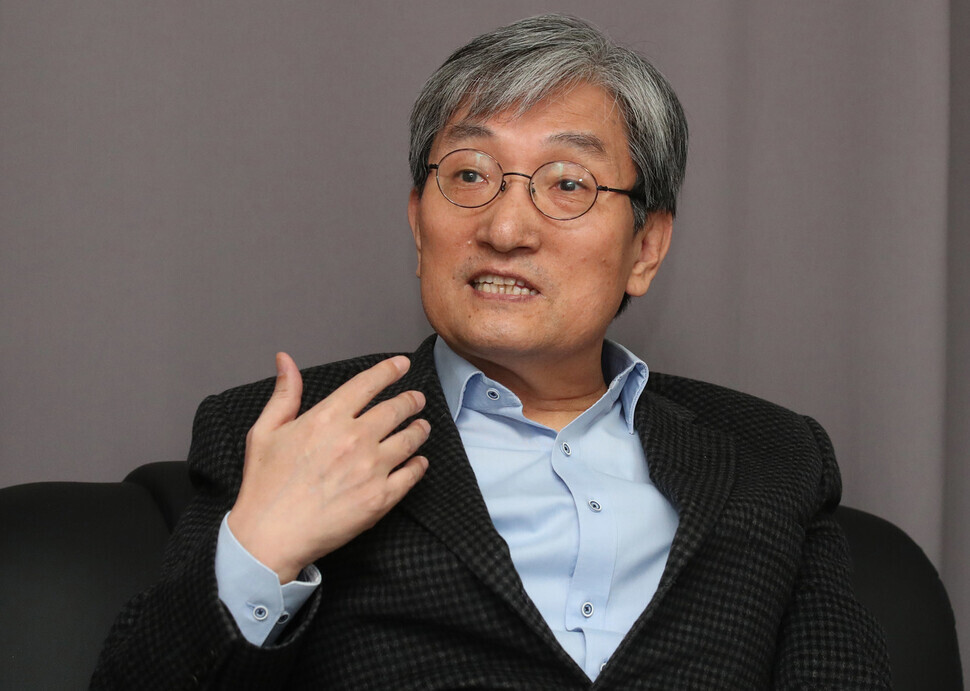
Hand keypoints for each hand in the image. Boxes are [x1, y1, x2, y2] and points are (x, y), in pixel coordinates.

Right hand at [227, 353, 429, 581]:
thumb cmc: (265, 486)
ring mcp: (371, 468)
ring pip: (410, 439)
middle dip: (411, 400)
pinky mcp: (381, 498)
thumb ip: (284, 393)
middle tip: (417, 399)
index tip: (402, 365)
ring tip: (422, 426)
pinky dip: (419, 464)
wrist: (270, 536)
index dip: (389, 370)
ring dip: (419, 428)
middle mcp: (354, 439)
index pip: (368, 384)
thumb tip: (286, 360)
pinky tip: (419, 461)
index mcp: (327, 418)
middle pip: (396, 408)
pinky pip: (411, 474)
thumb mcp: (265, 431)